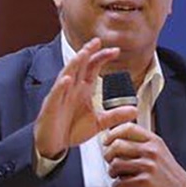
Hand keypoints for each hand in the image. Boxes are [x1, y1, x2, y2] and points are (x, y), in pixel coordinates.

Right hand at [34, 38, 136, 158]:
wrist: (54, 145)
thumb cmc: (71, 130)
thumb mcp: (98, 122)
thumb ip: (115, 115)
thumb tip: (134, 109)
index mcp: (83, 89)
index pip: (93, 68)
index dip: (102, 58)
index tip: (116, 50)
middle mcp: (72, 89)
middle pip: (79, 66)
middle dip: (87, 53)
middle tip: (97, 41)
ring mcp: (60, 97)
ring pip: (66, 76)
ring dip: (74, 64)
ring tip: (82, 54)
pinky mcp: (51, 108)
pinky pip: (56, 95)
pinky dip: (61, 87)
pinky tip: (67, 80)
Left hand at [102, 123, 185, 186]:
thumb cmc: (168, 174)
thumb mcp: (160, 151)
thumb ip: (142, 143)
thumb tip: (118, 139)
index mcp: (154, 141)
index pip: (128, 128)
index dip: (113, 134)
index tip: (107, 141)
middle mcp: (151, 152)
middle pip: (117, 145)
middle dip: (108, 155)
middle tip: (110, 160)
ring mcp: (148, 167)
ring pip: (115, 164)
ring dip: (112, 172)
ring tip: (117, 175)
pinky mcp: (143, 183)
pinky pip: (119, 182)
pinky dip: (117, 186)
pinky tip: (123, 186)